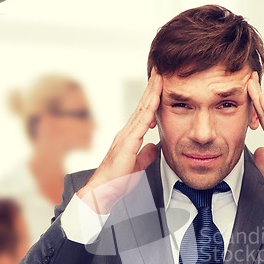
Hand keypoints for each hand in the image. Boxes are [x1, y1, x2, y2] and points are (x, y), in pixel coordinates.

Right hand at [78, 68, 161, 212]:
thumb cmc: (116, 182)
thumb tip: (155, 147)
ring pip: (141, 109)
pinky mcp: (126, 143)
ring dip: (151, 92)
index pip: (143, 114)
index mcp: (129, 138)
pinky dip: (149, 109)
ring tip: (159, 76)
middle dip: (152, 88)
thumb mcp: (137, 166)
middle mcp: (126, 133)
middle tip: (160, 71)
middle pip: (142, 105)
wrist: (103, 192)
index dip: (152, 98)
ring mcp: (126, 136)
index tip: (160, 85)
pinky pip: (141, 123)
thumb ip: (145, 155)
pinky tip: (155, 99)